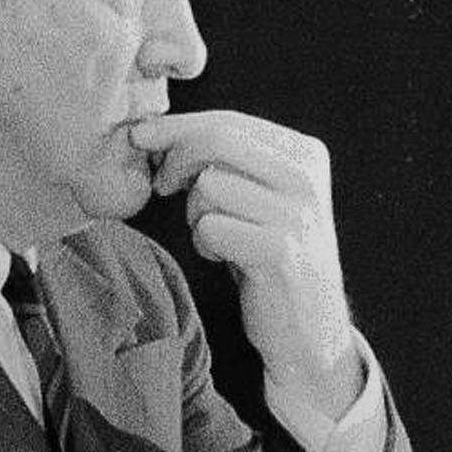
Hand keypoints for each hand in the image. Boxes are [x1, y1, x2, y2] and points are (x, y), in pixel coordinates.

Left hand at [133, 107, 359, 399]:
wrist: (311, 330)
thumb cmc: (268, 255)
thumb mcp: (258, 196)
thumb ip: (225, 159)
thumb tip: (152, 131)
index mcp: (305, 154)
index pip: (228, 121)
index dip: (177, 127)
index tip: (141, 136)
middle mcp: (306, 177)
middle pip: (217, 140)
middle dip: (175, 158)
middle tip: (162, 185)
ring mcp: (296, 214)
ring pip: (209, 184)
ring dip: (195, 212)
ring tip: (214, 234)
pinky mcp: (279, 251)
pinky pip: (210, 227)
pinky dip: (205, 242)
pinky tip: (223, 257)